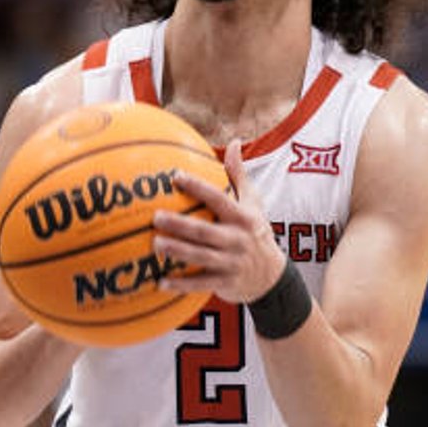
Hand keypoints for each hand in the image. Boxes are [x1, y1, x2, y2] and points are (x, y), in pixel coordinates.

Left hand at [153, 139, 284, 303]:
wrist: (272, 277)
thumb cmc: (256, 233)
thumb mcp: (253, 204)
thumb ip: (238, 175)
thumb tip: (233, 142)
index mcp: (242, 218)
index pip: (218, 199)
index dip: (198, 187)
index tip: (176, 176)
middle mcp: (237, 239)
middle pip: (204, 230)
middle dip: (180, 224)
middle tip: (156, 217)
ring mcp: (231, 263)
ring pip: (200, 256)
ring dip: (177, 251)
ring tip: (155, 244)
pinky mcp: (225, 283)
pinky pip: (199, 283)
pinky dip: (181, 284)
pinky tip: (160, 282)